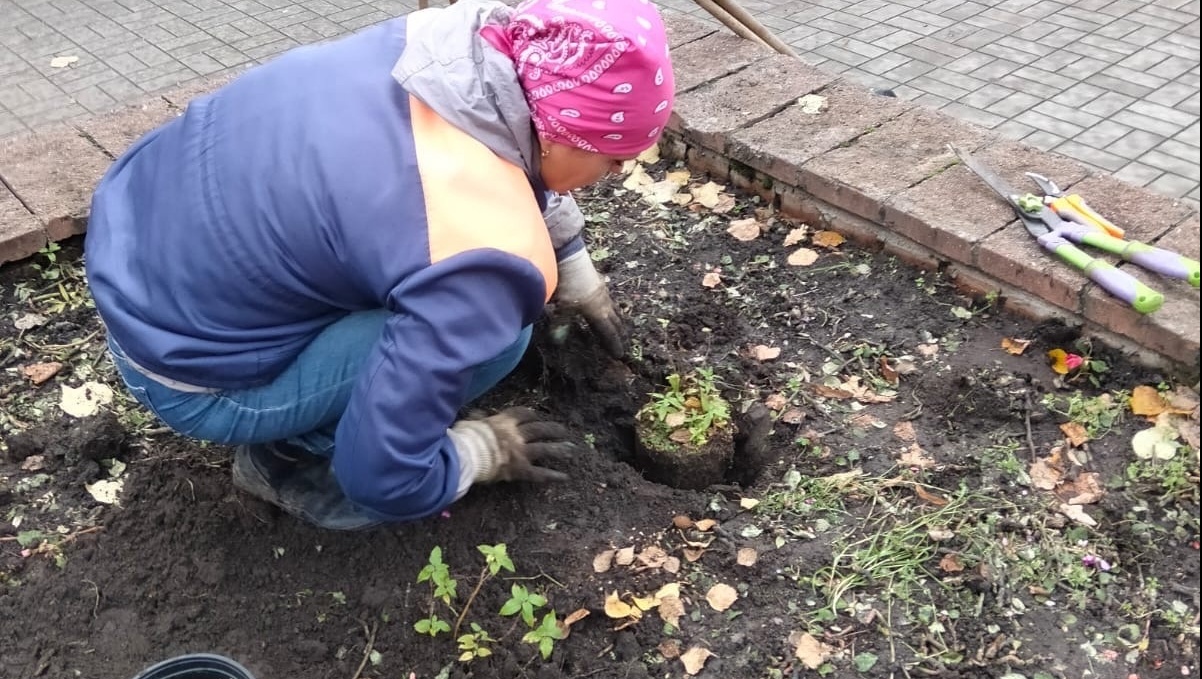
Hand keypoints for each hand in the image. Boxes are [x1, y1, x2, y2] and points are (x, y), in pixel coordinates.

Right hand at [449, 407, 575, 482]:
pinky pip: (540, 473)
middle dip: (552, 429)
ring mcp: (521, 451)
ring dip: (559, 449)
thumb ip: (479, 418)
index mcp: (505, 422)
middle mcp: (517, 434)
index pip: (522, 414)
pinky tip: (565, 477)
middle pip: (539, 429)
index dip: (531, 414)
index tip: (537, 416)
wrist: (467, 455)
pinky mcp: (521, 469)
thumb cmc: (466, 438)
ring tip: (572, 450)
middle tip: (563, 430)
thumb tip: (477, 414)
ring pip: (545, 448)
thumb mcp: (472, 423)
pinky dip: (553, 475)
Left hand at [555, 249, 627, 357]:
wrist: (571, 258)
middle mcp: (604, 303)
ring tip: (620, 325)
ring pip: (613, 309)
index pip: (609, 332)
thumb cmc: (568, 285)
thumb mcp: (562, 307)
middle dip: (619, 333)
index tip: (619, 354)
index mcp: (598, 312)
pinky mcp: (598, 281)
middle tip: (624, 341)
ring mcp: (603, 291)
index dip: (614, 343)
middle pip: (615, 321)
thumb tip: (557, 341)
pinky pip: (608, 299)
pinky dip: (610, 307)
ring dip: (617, 319)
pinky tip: (607, 304)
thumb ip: (561, 324)